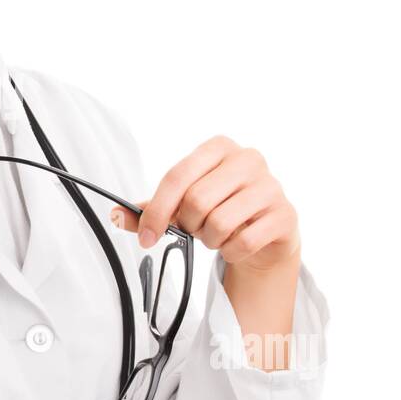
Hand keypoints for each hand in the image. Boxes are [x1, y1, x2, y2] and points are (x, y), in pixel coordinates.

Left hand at [110, 135, 300, 274]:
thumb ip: (150, 210)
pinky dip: (231, 252)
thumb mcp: (183, 205)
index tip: (147, 236)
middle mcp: (248, 158)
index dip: (157, 211)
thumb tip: (116, 216)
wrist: (267, 231)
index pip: (177, 177)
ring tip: (217, 236)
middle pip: (197, 201)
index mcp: (218, 147)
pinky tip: (236, 245)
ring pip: (220, 223)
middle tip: (196, 230)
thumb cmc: (221, 208)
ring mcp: (270, 185)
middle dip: (189, 225)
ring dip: (210, 240)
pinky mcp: (285, 214)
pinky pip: (244, 242)